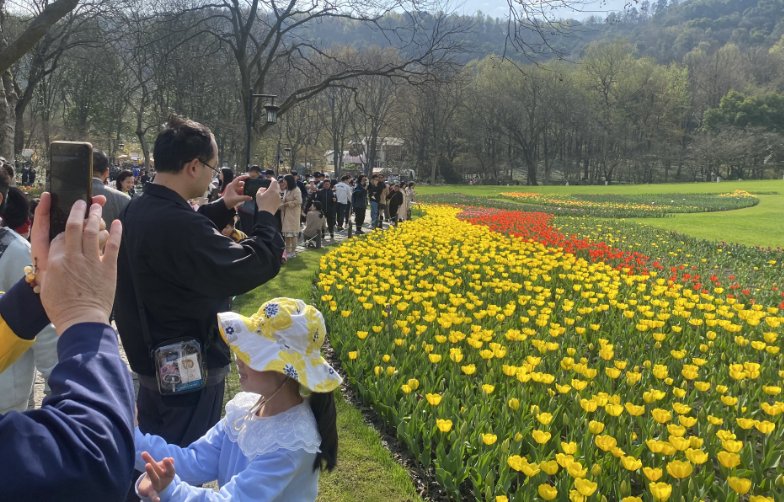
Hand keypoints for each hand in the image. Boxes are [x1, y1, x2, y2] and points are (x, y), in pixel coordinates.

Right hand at [38, 197, 121, 335]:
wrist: (81, 320)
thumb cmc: (62, 307)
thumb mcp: (47, 285)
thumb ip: (52, 267)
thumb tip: (58, 255)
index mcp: (55, 261)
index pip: (59, 236)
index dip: (65, 227)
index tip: (71, 220)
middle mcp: (72, 257)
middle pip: (75, 227)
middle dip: (79, 210)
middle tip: (83, 201)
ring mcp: (91, 262)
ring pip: (94, 232)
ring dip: (97, 216)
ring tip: (98, 206)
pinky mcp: (108, 268)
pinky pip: (113, 245)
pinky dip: (116, 232)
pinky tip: (118, 223)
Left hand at [138, 451, 174, 500]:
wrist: (153, 487)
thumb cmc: (158, 474)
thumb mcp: (159, 468)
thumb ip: (162, 463)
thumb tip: (170, 459)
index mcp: (169, 474)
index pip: (170, 469)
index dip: (169, 465)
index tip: (166, 458)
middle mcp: (165, 481)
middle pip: (161, 472)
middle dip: (161, 466)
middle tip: (164, 459)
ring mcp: (158, 487)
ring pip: (155, 479)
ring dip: (151, 472)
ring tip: (147, 464)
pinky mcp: (151, 492)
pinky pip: (153, 495)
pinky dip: (155, 498)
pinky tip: (157, 501)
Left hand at [221, 175, 251, 208]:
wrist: (224, 205)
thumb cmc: (229, 201)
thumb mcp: (237, 199)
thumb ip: (244, 198)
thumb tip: (251, 198)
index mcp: (232, 185)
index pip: (238, 179)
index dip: (243, 177)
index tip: (248, 177)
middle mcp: (232, 186)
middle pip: (240, 183)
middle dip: (245, 185)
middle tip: (250, 187)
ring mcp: (233, 189)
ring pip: (240, 187)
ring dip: (244, 189)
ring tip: (248, 192)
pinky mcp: (234, 192)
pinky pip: (239, 190)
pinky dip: (242, 192)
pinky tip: (246, 195)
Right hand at [256, 178, 281, 213]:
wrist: (267, 212)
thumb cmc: (262, 203)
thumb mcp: (258, 195)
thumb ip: (261, 189)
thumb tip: (264, 188)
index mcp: (272, 190)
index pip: (274, 181)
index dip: (273, 179)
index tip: (271, 178)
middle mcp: (277, 192)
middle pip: (277, 185)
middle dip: (274, 184)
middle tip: (270, 184)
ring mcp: (279, 197)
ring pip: (278, 191)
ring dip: (275, 189)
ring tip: (270, 190)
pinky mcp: (279, 201)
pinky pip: (278, 196)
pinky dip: (276, 194)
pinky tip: (271, 197)